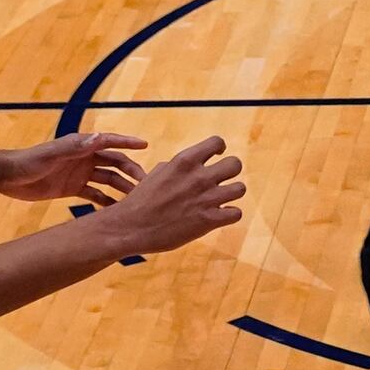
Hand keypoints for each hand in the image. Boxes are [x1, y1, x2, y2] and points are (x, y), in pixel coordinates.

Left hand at [0, 132, 147, 205]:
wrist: (9, 177)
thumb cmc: (29, 161)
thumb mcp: (52, 153)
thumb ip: (75, 146)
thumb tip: (99, 137)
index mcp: (82, 145)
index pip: (110, 142)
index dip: (128, 142)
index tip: (145, 145)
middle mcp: (85, 158)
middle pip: (114, 163)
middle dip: (130, 170)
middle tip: (144, 183)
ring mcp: (80, 173)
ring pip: (107, 180)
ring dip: (121, 187)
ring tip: (135, 200)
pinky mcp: (72, 188)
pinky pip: (94, 194)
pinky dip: (105, 200)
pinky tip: (114, 210)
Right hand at [99, 135, 244, 255]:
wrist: (129, 228)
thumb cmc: (140, 200)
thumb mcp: (157, 173)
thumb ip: (178, 166)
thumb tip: (192, 162)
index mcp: (185, 161)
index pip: (217, 142)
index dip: (219, 149)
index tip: (216, 157)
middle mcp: (198, 176)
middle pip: (235, 164)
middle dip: (230, 172)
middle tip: (220, 180)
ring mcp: (205, 198)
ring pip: (240, 188)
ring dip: (232, 194)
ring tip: (221, 199)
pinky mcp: (208, 220)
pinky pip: (236, 213)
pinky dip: (230, 215)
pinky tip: (219, 216)